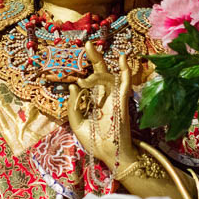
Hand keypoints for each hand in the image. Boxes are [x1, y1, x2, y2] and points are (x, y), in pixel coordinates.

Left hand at [67, 42, 136, 172]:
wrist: (108, 155)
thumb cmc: (94, 142)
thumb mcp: (77, 123)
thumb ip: (73, 106)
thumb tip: (72, 86)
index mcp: (96, 101)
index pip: (91, 81)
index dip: (84, 71)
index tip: (75, 59)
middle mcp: (106, 96)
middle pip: (101, 72)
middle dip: (94, 57)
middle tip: (87, 44)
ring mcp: (115, 98)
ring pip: (108, 77)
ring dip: (98, 72)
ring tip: (87, 77)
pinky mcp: (122, 102)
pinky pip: (125, 84)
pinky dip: (125, 71)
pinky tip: (123, 59)